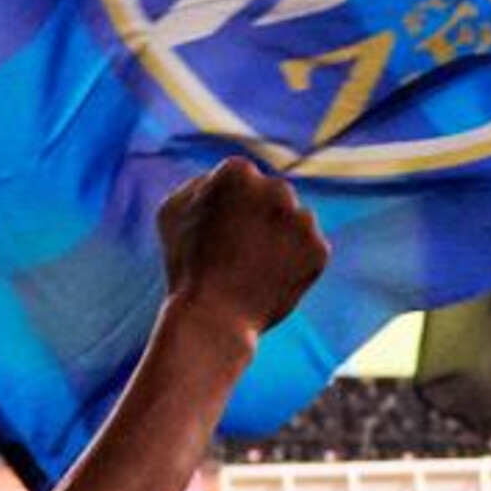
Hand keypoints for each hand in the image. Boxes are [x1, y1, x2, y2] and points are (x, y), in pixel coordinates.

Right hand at [155, 156, 329, 341]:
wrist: (213, 317)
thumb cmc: (185, 266)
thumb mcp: (171, 213)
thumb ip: (199, 185)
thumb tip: (218, 179)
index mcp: (237, 172)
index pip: (240, 179)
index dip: (225, 207)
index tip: (215, 232)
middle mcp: (276, 188)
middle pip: (272, 196)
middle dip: (258, 217)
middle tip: (235, 252)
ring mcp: (301, 219)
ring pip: (293, 221)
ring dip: (278, 239)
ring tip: (251, 269)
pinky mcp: (319, 250)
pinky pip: (307, 251)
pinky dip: (293, 264)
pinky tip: (268, 280)